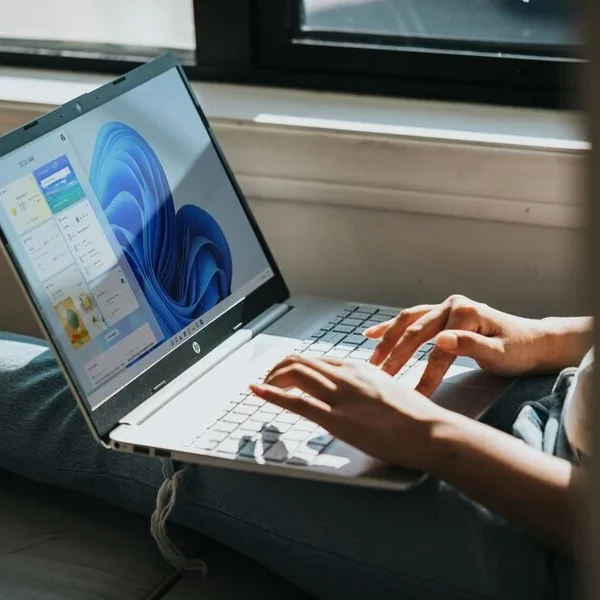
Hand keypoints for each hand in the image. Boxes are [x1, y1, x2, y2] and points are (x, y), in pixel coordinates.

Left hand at [250, 356, 444, 470]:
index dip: (296, 366)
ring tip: (263, 386)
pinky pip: (296, 401)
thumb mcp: (388, 389)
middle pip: (300, 362)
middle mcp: (345, 376)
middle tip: (268, 379)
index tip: (286, 373)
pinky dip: (271, 394)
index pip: (317, 360)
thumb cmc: (415, 415)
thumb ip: (367, 387)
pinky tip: (259, 391)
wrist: (429, 429)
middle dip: (278, 369)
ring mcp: (339, 395)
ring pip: (294, 374)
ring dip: (272, 378)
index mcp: (358, 368)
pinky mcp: (336, 418)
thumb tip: (357, 394)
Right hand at [365, 294, 547, 396]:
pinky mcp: (441, 314)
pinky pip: (411, 318)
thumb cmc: (519, 350)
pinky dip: (391, 327)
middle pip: (416, 332)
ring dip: (387, 341)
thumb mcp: (500, 353)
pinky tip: (372, 334)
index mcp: (465, 313)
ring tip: (372, 361)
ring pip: (408, 322)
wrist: (533, 341)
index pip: (438, 349)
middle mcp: (451, 305)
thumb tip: (440, 340)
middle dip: (396, 356)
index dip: (424, 374)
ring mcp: (444, 307)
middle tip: (380, 378)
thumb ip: (470, 346)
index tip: (412, 395)